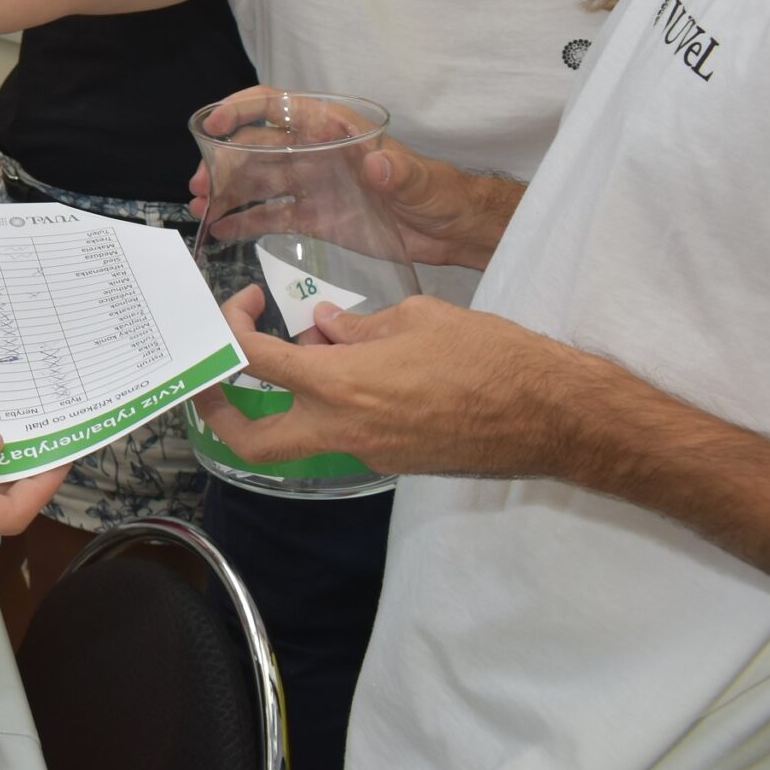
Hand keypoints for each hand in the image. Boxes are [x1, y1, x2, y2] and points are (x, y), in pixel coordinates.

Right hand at [187, 85, 520, 270]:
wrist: (455, 230)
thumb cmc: (441, 194)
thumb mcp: (422, 181)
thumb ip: (399, 171)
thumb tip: (377, 164)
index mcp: (336, 132)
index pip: (281, 108)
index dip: (244, 110)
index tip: (215, 126)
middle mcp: (316, 155)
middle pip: (258, 147)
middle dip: (224, 160)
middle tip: (200, 183)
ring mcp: (313, 186)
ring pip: (259, 182)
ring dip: (228, 190)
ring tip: (201, 204)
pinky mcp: (316, 218)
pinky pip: (273, 216)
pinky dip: (246, 221)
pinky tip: (221, 229)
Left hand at [194, 286, 602, 478]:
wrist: (552, 416)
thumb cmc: (491, 356)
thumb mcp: (418, 318)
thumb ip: (358, 326)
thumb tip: (323, 326)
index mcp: (341, 385)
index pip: (254, 363)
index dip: (231, 331)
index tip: (242, 307)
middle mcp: (345, 429)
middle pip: (251, 442)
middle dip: (216, 411)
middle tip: (216, 372)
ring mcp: (369, 453)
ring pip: (299, 438)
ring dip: (284, 401)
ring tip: (312, 348)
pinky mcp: (394, 462)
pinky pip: (344, 434)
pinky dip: (333, 404)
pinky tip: (361, 367)